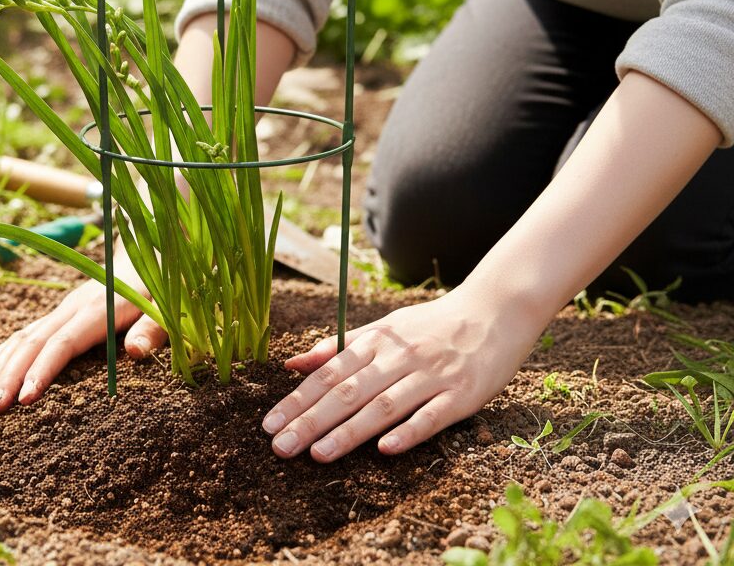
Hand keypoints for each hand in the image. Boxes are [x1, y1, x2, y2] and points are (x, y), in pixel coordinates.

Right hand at [0, 272, 166, 413]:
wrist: (151, 251)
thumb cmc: (163, 287)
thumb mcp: (167, 308)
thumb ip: (153, 330)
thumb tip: (135, 353)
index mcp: (98, 310)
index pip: (63, 344)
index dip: (42, 370)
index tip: (24, 400)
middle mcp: (74, 307)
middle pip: (35, 341)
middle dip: (11, 374)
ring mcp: (65, 308)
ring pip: (26, 335)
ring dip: (3, 365)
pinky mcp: (63, 311)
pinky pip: (29, 330)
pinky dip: (6, 348)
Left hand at [261, 284, 543, 461]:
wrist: (494, 309)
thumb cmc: (432, 325)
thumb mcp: (385, 328)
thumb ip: (340, 346)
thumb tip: (293, 363)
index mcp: (377, 341)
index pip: (328, 372)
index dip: (298, 398)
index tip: (269, 424)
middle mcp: (399, 357)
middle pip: (348, 391)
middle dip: (311, 420)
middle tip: (280, 447)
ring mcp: (431, 375)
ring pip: (383, 406)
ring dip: (349, 432)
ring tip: (318, 454)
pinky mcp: (462, 395)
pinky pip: (432, 415)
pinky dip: (409, 432)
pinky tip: (386, 450)